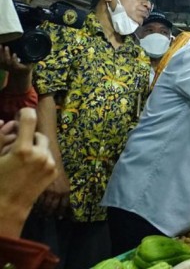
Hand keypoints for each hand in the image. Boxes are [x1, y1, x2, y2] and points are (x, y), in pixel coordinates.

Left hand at [0, 46, 34, 73]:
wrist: (19, 73)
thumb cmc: (26, 67)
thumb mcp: (30, 65)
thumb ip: (31, 60)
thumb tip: (34, 50)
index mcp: (18, 68)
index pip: (14, 64)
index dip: (14, 59)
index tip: (15, 54)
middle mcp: (11, 68)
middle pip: (6, 61)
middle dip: (6, 54)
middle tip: (6, 47)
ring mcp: (5, 66)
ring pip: (1, 60)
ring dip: (0, 53)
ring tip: (0, 45)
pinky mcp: (2, 65)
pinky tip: (0, 46)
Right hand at [0, 108, 57, 236]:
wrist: (8, 207)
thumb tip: (2, 121)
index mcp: (23, 149)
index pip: (29, 119)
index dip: (24, 113)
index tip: (20, 114)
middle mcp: (40, 154)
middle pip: (38, 133)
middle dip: (28, 137)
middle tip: (15, 146)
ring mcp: (49, 163)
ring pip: (44, 146)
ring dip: (35, 147)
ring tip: (21, 159)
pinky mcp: (54, 171)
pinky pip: (48, 157)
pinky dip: (40, 158)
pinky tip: (28, 168)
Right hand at [37, 169, 70, 217]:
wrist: (53, 164)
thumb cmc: (60, 176)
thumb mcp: (66, 185)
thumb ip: (65, 195)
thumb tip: (66, 206)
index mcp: (66, 191)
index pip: (64, 205)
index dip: (61, 213)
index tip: (59, 218)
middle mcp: (57, 192)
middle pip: (53, 207)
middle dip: (51, 213)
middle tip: (48, 217)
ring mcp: (48, 191)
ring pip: (45, 205)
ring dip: (43, 211)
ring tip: (42, 214)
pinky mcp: (40, 189)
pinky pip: (38, 200)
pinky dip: (37, 205)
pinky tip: (36, 208)